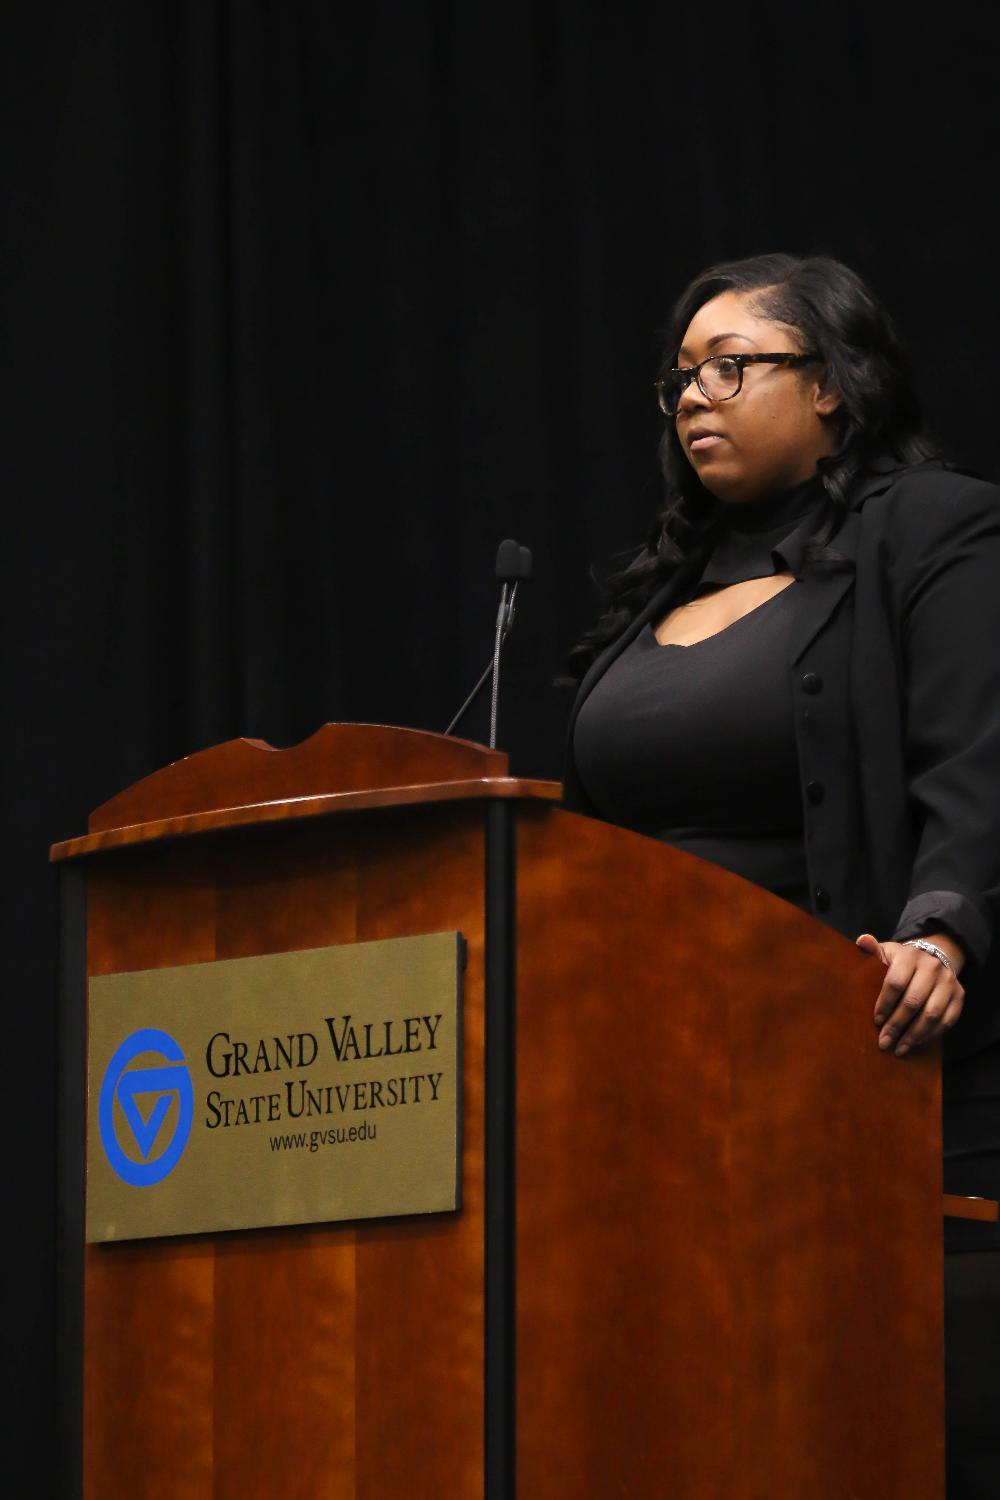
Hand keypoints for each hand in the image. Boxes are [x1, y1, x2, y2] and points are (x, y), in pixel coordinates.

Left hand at [855, 931, 965, 1056]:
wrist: (931, 957)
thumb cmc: (899, 961)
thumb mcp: (885, 952)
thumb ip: (872, 950)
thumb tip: (863, 940)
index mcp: (909, 956)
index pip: (895, 982)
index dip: (885, 1004)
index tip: (876, 1021)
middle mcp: (932, 967)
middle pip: (913, 1001)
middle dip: (897, 1025)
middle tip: (884, 1042)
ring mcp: (948, 981)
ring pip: (932, 1014)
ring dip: (914, 1035)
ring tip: (899, 1049)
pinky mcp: (959, 995)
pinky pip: (947, 1020)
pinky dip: (931, 1035)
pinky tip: (916, 1043)